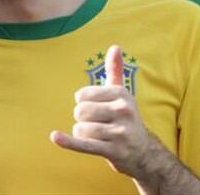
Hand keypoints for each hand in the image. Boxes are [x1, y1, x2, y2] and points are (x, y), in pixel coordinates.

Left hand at [50, 45, 155, 177]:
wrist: (143, 152)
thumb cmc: (126, 118)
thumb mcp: (122, 93)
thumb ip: (115, 71)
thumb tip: (115, 47)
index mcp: (121, 94)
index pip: (82, 95)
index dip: (83, 103)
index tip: (97, 109)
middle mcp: (123, 111)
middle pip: (80, 111)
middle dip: (82, 120)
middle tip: (98, 125)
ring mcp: (120, 132)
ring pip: (80, 129)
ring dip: (82, 134)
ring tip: (98, 137)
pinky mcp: (114, 151)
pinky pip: (85, 144)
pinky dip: (68, 142)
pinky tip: (55, 136)